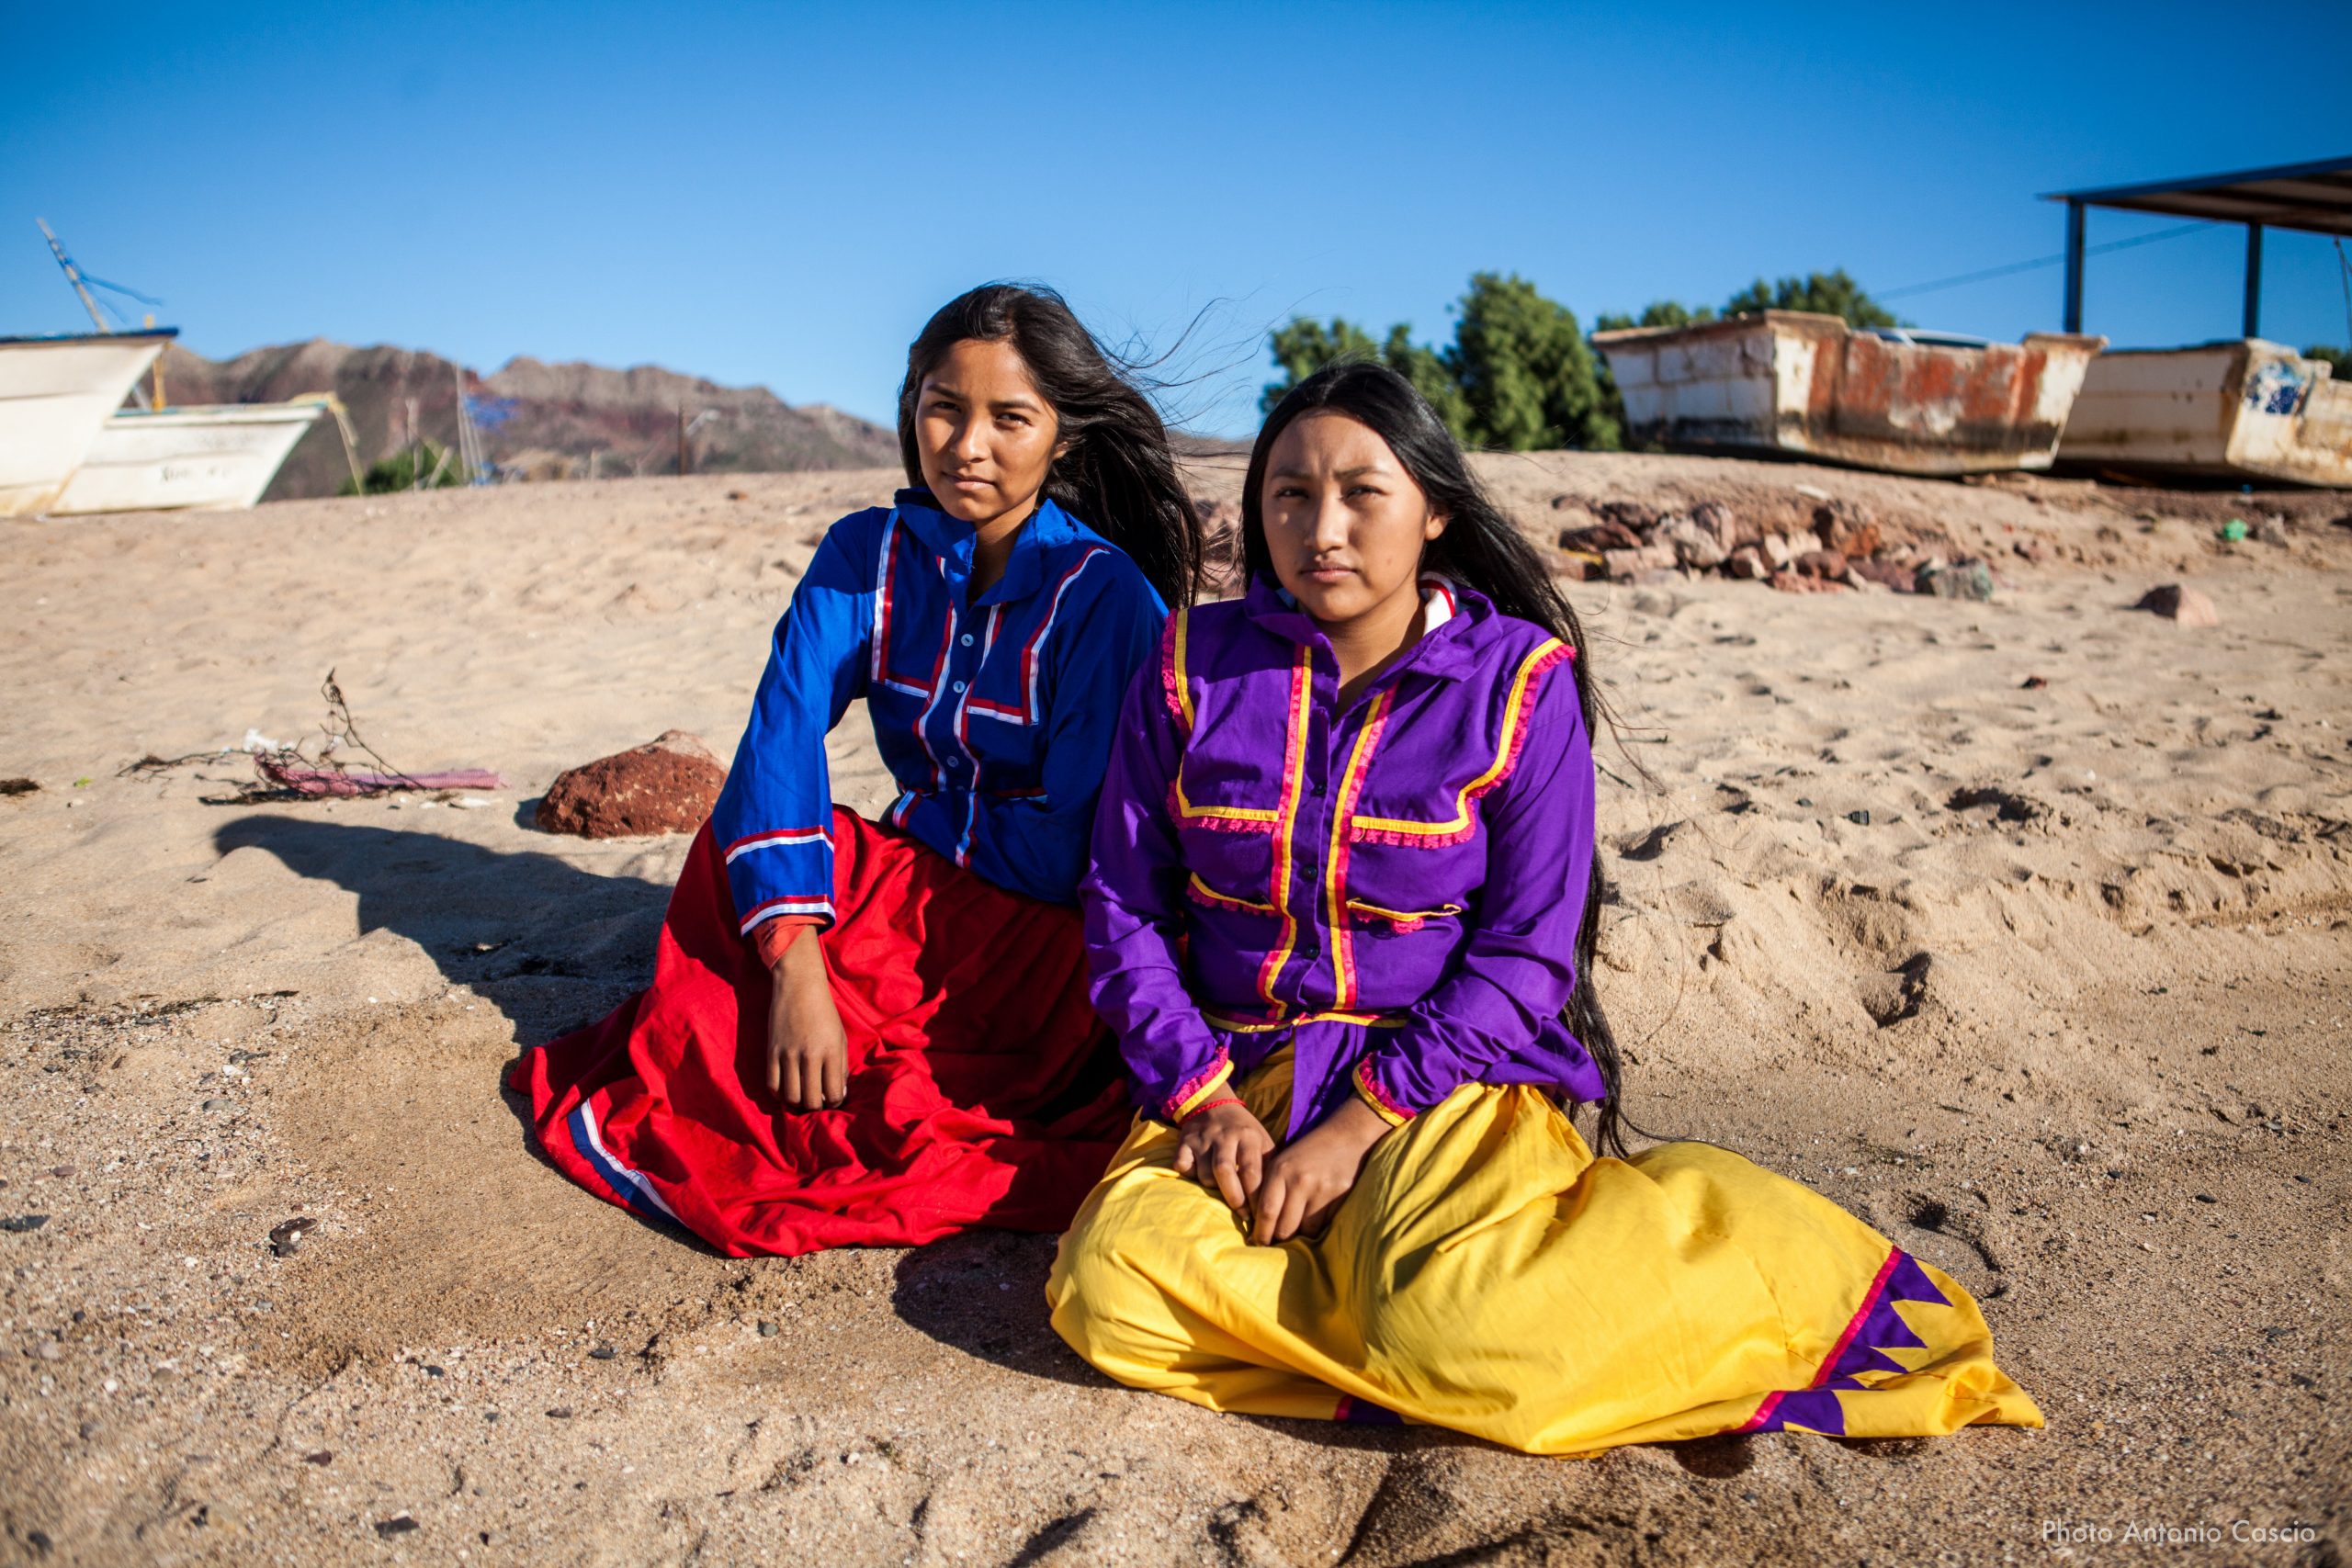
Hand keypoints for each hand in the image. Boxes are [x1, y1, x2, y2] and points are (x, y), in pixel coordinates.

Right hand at [764, 932, 846, 1111]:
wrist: (799, 986)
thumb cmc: (824, 1012)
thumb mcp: (840, 1037)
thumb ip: (842, 1066)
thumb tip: (840, 1093)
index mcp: (831, 1051)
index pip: (834, 1093)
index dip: (836, 1103)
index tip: (834, 1099)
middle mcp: (810, 1055)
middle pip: (811, 1100)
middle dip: (817, 1107)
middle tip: (818, 1101)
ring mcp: (788, 1055)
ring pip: (791, 1097)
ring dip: (798, 1103)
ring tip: (803, 1097)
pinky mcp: (771, 1052)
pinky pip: (772, 1086)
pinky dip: (780, 1095)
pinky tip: (787, 1090)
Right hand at [1173, 1100, 1274, 1212]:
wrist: (1214, 1105)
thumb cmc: (1244, 1132)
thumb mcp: (1262, 1142)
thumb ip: (1269, 1167)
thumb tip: (1275, 1202)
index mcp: (1249, 1136)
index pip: (1252, 1172)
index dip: (1255, 1198)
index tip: (1259, 1215)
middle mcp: (1224, 1135)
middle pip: (1225, 1172)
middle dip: (1234, 1199)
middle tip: (1242, 1215)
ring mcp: (1202, 1138)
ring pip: (1205, 1175)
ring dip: (1213, 1189)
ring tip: (1222, 1190)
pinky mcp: (1184, 1142)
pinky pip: (1183, 1167)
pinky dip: (1190, 1176)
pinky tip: (1199, 1174)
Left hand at [1250, 1097, 1390, 1244]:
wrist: (1345, 1136)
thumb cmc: (1307, 1154)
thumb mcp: (1282, 1163)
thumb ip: (1269, 1189)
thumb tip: (1258, 1224)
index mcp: (1280, 1171)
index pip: (1266, 1211)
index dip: (1260, 1233)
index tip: (1257, 1243)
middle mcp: (1299, 1180)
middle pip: (1285, 1227)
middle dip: (1278, 1239)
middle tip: (1274, 1244)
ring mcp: (1321, 1189)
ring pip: (1305, 1230)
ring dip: (1299, 1235)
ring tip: (1296, 1230)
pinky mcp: (1339, 1196)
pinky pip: (1324, 1224)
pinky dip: (1317, 1228)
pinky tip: (1315, 1219)